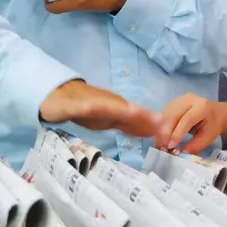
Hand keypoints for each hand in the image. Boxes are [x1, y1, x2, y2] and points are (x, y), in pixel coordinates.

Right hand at [41, 80, 159, 137]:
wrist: (58, 94)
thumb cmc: (85, 107)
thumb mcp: (109, 120)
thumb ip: (128, 125)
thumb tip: (151, 132)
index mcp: (117, 109)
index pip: (138, 118)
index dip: (152, 125)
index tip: (168, 132)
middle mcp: (108, 104)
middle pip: (128, 111)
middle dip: (143, 116)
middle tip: (160, 122)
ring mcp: (91, 103)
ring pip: (107, 106)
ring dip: (119, 109)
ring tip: (133, 112)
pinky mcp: (73, 105)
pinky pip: (80, 107)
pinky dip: (86, 107)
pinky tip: (89, 108)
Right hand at [155, 93, 223, 153]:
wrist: (215, 112)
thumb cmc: (212, 125)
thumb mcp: (209, 137)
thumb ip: (195, 145)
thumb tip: (179, 153)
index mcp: (202, 106)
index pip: (187, 119)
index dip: (177, 133)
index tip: (171, 146)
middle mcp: (188, 99)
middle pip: (173, 115)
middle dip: (166, 133)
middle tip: (163, 148)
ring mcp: (178, 99)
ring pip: (165, 115)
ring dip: (161, 131)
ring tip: (161, 145)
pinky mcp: (172, 103)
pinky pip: (163, 115)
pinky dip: (160, 128)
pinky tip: (162, 138)